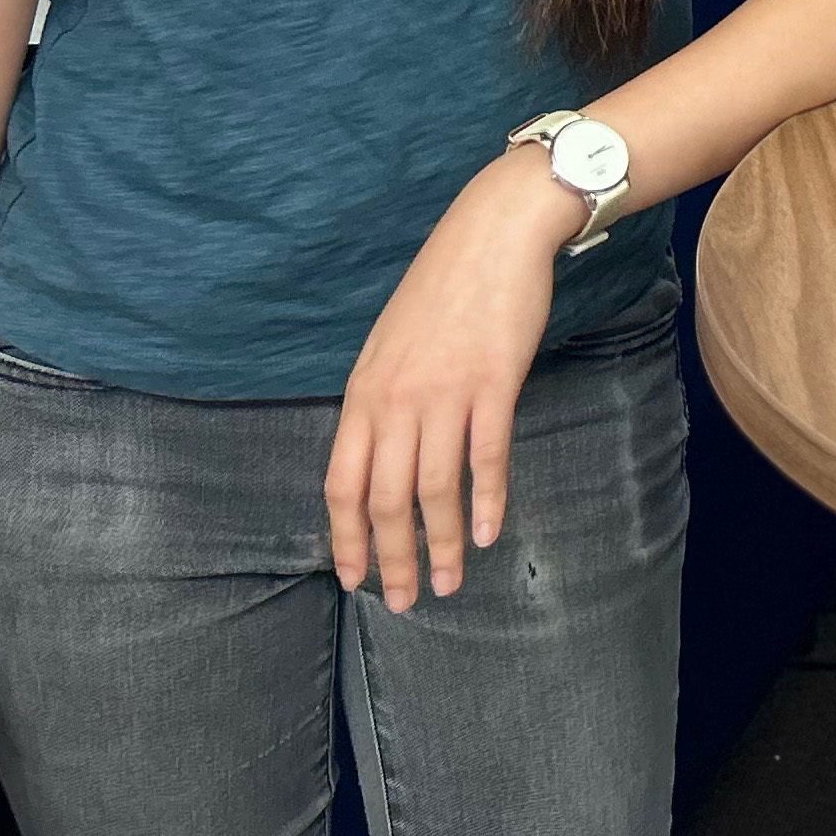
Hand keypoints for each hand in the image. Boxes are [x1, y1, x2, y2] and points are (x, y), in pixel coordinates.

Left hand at [324, 151, 572, 611]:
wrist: (492, 234)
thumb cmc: (444, 288)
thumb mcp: (390, 345)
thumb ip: (381, 400)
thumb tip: (381, 457)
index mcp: (364, 393)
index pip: (343, 484)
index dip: (348, 539)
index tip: (356, 580)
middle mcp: (396, 399)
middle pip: (385, 498)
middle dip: (392, 558)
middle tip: (404, 601)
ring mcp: (444, 392)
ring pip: (434, 488)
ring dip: (438, 544)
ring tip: (449, 581)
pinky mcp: (492, 382)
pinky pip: (485, 455)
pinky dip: (485, 500)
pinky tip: (485, 533)